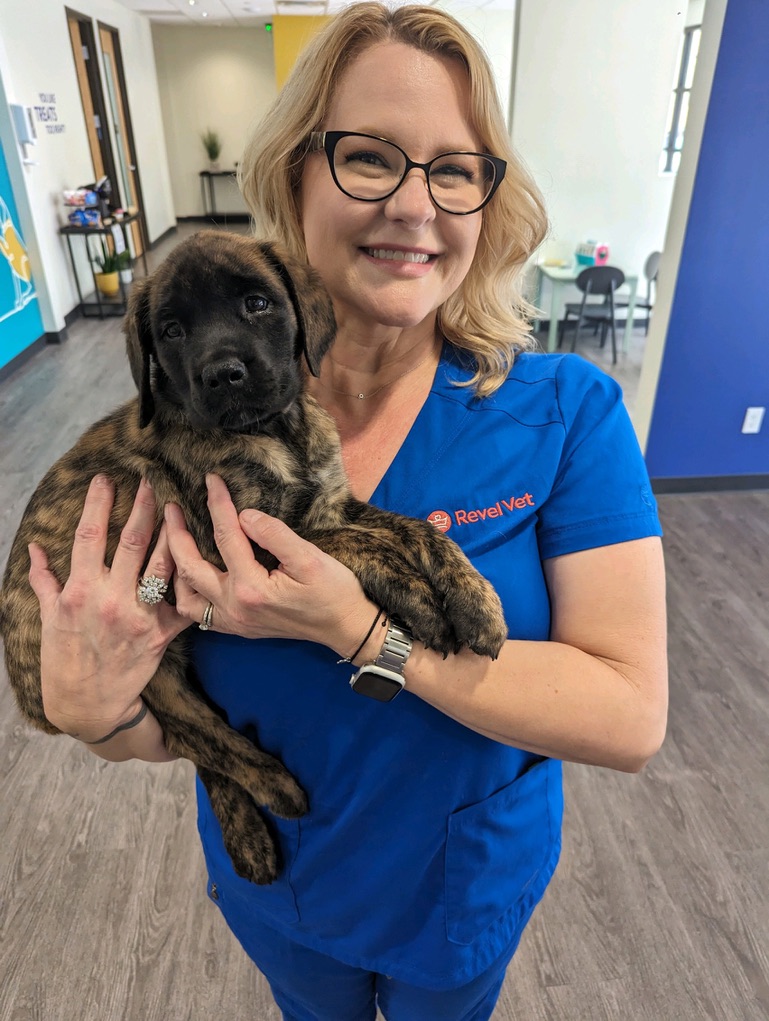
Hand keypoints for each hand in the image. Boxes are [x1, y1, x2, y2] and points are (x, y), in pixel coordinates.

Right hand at [28, 475, 188, 740]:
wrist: (89, 703)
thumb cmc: (64, 657)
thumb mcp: (47, 618)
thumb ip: (44, 580)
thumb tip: (36, 548)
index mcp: (80, 591)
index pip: (89, 536)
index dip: (98, 503)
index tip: (106, 479)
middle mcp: (110, 600)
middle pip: (131, 542)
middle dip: (143, 507)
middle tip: (151, 482)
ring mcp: (138, 616)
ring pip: (161, 564)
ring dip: (171, 533)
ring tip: (177, 508)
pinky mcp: (161, 634)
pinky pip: (181, 601)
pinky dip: (190, 580)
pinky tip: (199, 556)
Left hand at [165, 474, 379, 658]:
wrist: (345, 627)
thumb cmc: (334, 592)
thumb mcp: (310, 558)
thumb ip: (274, 534)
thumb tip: (244, 515)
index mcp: (252, 588)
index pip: (227, 537)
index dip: (217, 504)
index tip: (210, 479)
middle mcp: (235, 608)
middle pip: (190, 567)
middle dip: (176, 533)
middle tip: (170, 507)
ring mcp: (233, 621)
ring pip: (185, 595)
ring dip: (174, 567)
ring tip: (172, 540)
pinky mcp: (237, 627)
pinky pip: (198, 613)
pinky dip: (186, 592)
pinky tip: (188, 574)